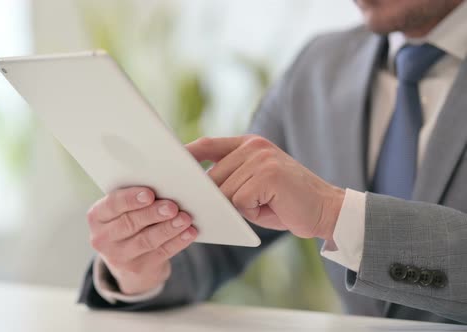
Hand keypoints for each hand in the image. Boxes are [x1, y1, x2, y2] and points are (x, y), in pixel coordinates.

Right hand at [86, 187, 197, 294]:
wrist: (128, 262)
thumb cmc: (128, 223)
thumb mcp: (122, 212)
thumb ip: (135, 199)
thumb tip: (165, 187)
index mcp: (97, 217)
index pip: (112, 205)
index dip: (131, 199)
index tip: (150, 194)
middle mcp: (103, 238)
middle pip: (130, 223)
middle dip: (153, 213)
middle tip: (172, 206)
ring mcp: (120, 257)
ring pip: (147, 240)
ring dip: (168, 228)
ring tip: (185, 218)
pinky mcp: (139, 269)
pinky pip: (161, 253)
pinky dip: (178, 241)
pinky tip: (189, 232)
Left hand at [186, 135, 344, 240]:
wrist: (326, 209)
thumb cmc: (284, 202)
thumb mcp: (254, 185)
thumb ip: (229, 180)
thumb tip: (195, 192)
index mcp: (249, 144)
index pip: (208, 145)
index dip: (186, 154)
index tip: (167, 164)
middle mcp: (254, 146)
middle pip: (212, 175)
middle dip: (209, 196)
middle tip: (210, 208)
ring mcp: (261, 159)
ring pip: (224, 190)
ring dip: (235, 207)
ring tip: (261, 206)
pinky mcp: (268, 175)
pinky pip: (239, 201)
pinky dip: (249, 212)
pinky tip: (270, 207)